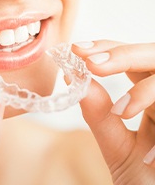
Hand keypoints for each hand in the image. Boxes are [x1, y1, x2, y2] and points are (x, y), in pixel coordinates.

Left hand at [73, 40, 154, 184]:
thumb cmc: (145, 180)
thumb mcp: (117, 147)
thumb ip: (98, 114)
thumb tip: (72, 77)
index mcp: (149, 97)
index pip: (130, 59)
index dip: (106, 47)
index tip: (76, 49)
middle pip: (154, 57)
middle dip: (124, 54)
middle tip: (92, 62)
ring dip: (146, 90)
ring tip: (121, 111)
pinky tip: (150, 155)